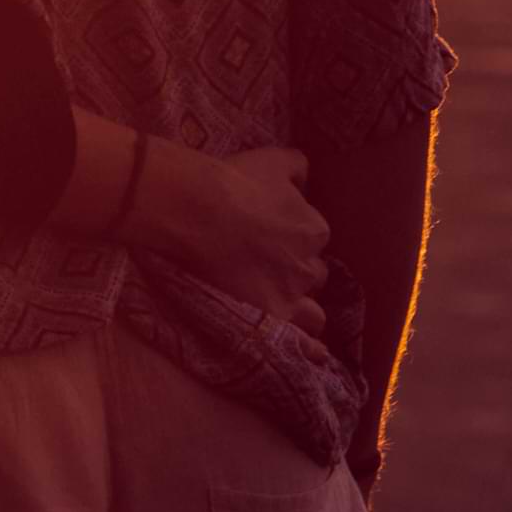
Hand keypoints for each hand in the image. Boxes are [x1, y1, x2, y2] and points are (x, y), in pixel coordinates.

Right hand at [134, 143, 331, 338]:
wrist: (198, 209)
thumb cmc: (234, 180)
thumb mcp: (272, 159)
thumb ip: (297, 167)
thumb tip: (305, 174)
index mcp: (314, 228)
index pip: (313, 238)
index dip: (292, 238)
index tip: (271, 235)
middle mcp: (309, 264)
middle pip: (312, 275)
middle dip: (295, 272)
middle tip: (265, 267)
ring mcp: (292, 294)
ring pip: (313, 313)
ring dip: (299, 307)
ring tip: (274, 305)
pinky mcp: (272, 316)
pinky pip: (302, 342)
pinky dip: (304, 346)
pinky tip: (300, 351)